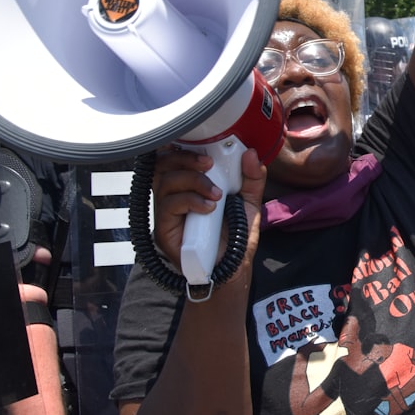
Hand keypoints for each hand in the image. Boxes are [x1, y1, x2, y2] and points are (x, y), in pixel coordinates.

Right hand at [152, 148, 264, 281]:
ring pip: (165, 182)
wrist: (232, 269)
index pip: (175, 157)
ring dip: (193, 181)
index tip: (207, 145)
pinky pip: (168, 206)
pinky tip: (209, 208)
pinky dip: (191, 201)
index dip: (184, 147)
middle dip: (186, 158)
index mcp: (189, 185)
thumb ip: (252, 178)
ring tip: (216, 194)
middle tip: (209, 164)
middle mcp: (173, 196)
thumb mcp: (250, 202)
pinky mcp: (164, 230)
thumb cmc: (235, 236)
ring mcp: (166, 213)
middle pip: (163, 164)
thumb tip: (251, 154)